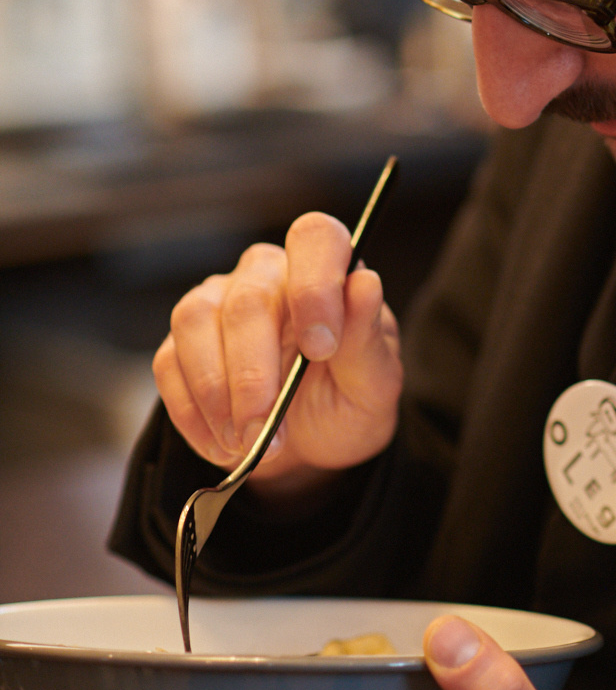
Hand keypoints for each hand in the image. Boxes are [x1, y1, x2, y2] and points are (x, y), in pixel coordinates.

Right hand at [152, 212, 402, 489]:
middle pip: (248, 300)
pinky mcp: (182, 341)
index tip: (322, 349)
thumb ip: (367, 337)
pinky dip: (191, 411)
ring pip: (196, 321)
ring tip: (243, 441)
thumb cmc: (347, 404)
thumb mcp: (373, 385)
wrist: (309, 450)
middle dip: (253, 374)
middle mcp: (268, 275)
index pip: (315, 239)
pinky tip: (221, 443)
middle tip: (265, 430)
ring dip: (215, 392)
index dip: (315, 287)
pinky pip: (169, 362)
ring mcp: (218, 301)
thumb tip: (365, 283)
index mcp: (325, 270)